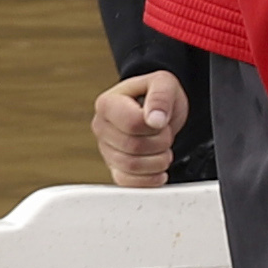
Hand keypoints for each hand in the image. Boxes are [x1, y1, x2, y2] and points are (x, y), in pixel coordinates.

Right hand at [90, 69, 188, 187]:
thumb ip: (160, 97)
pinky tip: (159, 169)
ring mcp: (106, 150)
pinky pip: (127, 183)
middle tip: (166, 134)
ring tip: (163, 148)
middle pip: (133, 147)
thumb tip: (155, 120)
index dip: (155, 126)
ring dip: (158, 161)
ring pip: (131, 167)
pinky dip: (149, 180)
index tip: (161, 120)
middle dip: (160, 143)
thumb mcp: (164, 83)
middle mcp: (101, 128)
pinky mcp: (114, 169)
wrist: (155, 111)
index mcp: (107, 104)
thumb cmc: (156, 95)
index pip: (132, 124)